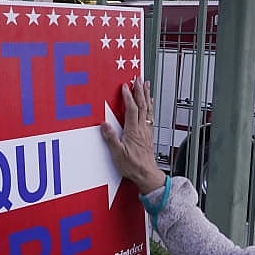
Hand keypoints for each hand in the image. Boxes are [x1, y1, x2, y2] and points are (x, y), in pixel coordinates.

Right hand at [101, 79, 166, 193]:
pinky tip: (150, 103)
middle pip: (142, 106)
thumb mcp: (118, 154)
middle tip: (138, 79)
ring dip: (146, 96)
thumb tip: (104, 125)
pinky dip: (150, 107)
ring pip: (148, 109)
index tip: (125, 86)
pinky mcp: (148, 135)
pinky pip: (150, 116)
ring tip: (146, 85)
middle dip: (140, 91)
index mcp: (133, 132)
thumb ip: (111, 138)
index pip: (132, 110)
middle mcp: (142, 129)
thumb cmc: (133, 166)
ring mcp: (146, 131)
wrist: (147, 175)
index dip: (129, 97)